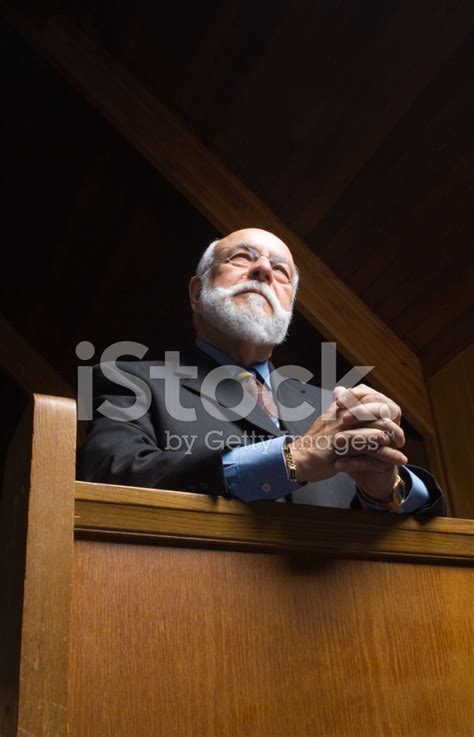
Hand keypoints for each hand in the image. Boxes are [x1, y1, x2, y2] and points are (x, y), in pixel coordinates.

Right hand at [289, 384, 406, 499]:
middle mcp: (344, 415)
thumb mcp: (326, 418)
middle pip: (379, 412)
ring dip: (395, 440)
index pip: (370, 397)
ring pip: (379, 430)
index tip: (392, 418)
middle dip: (394, 425)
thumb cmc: (314, 442)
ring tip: (401, 449)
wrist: (300, 459)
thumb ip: (339, 406)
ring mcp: (344, 431)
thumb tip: (342, 390)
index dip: (384, 406)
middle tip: (400, 437)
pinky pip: (373, 449)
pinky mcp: (345, 448)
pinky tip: (398, 459)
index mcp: (340, 407)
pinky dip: (389, 455)